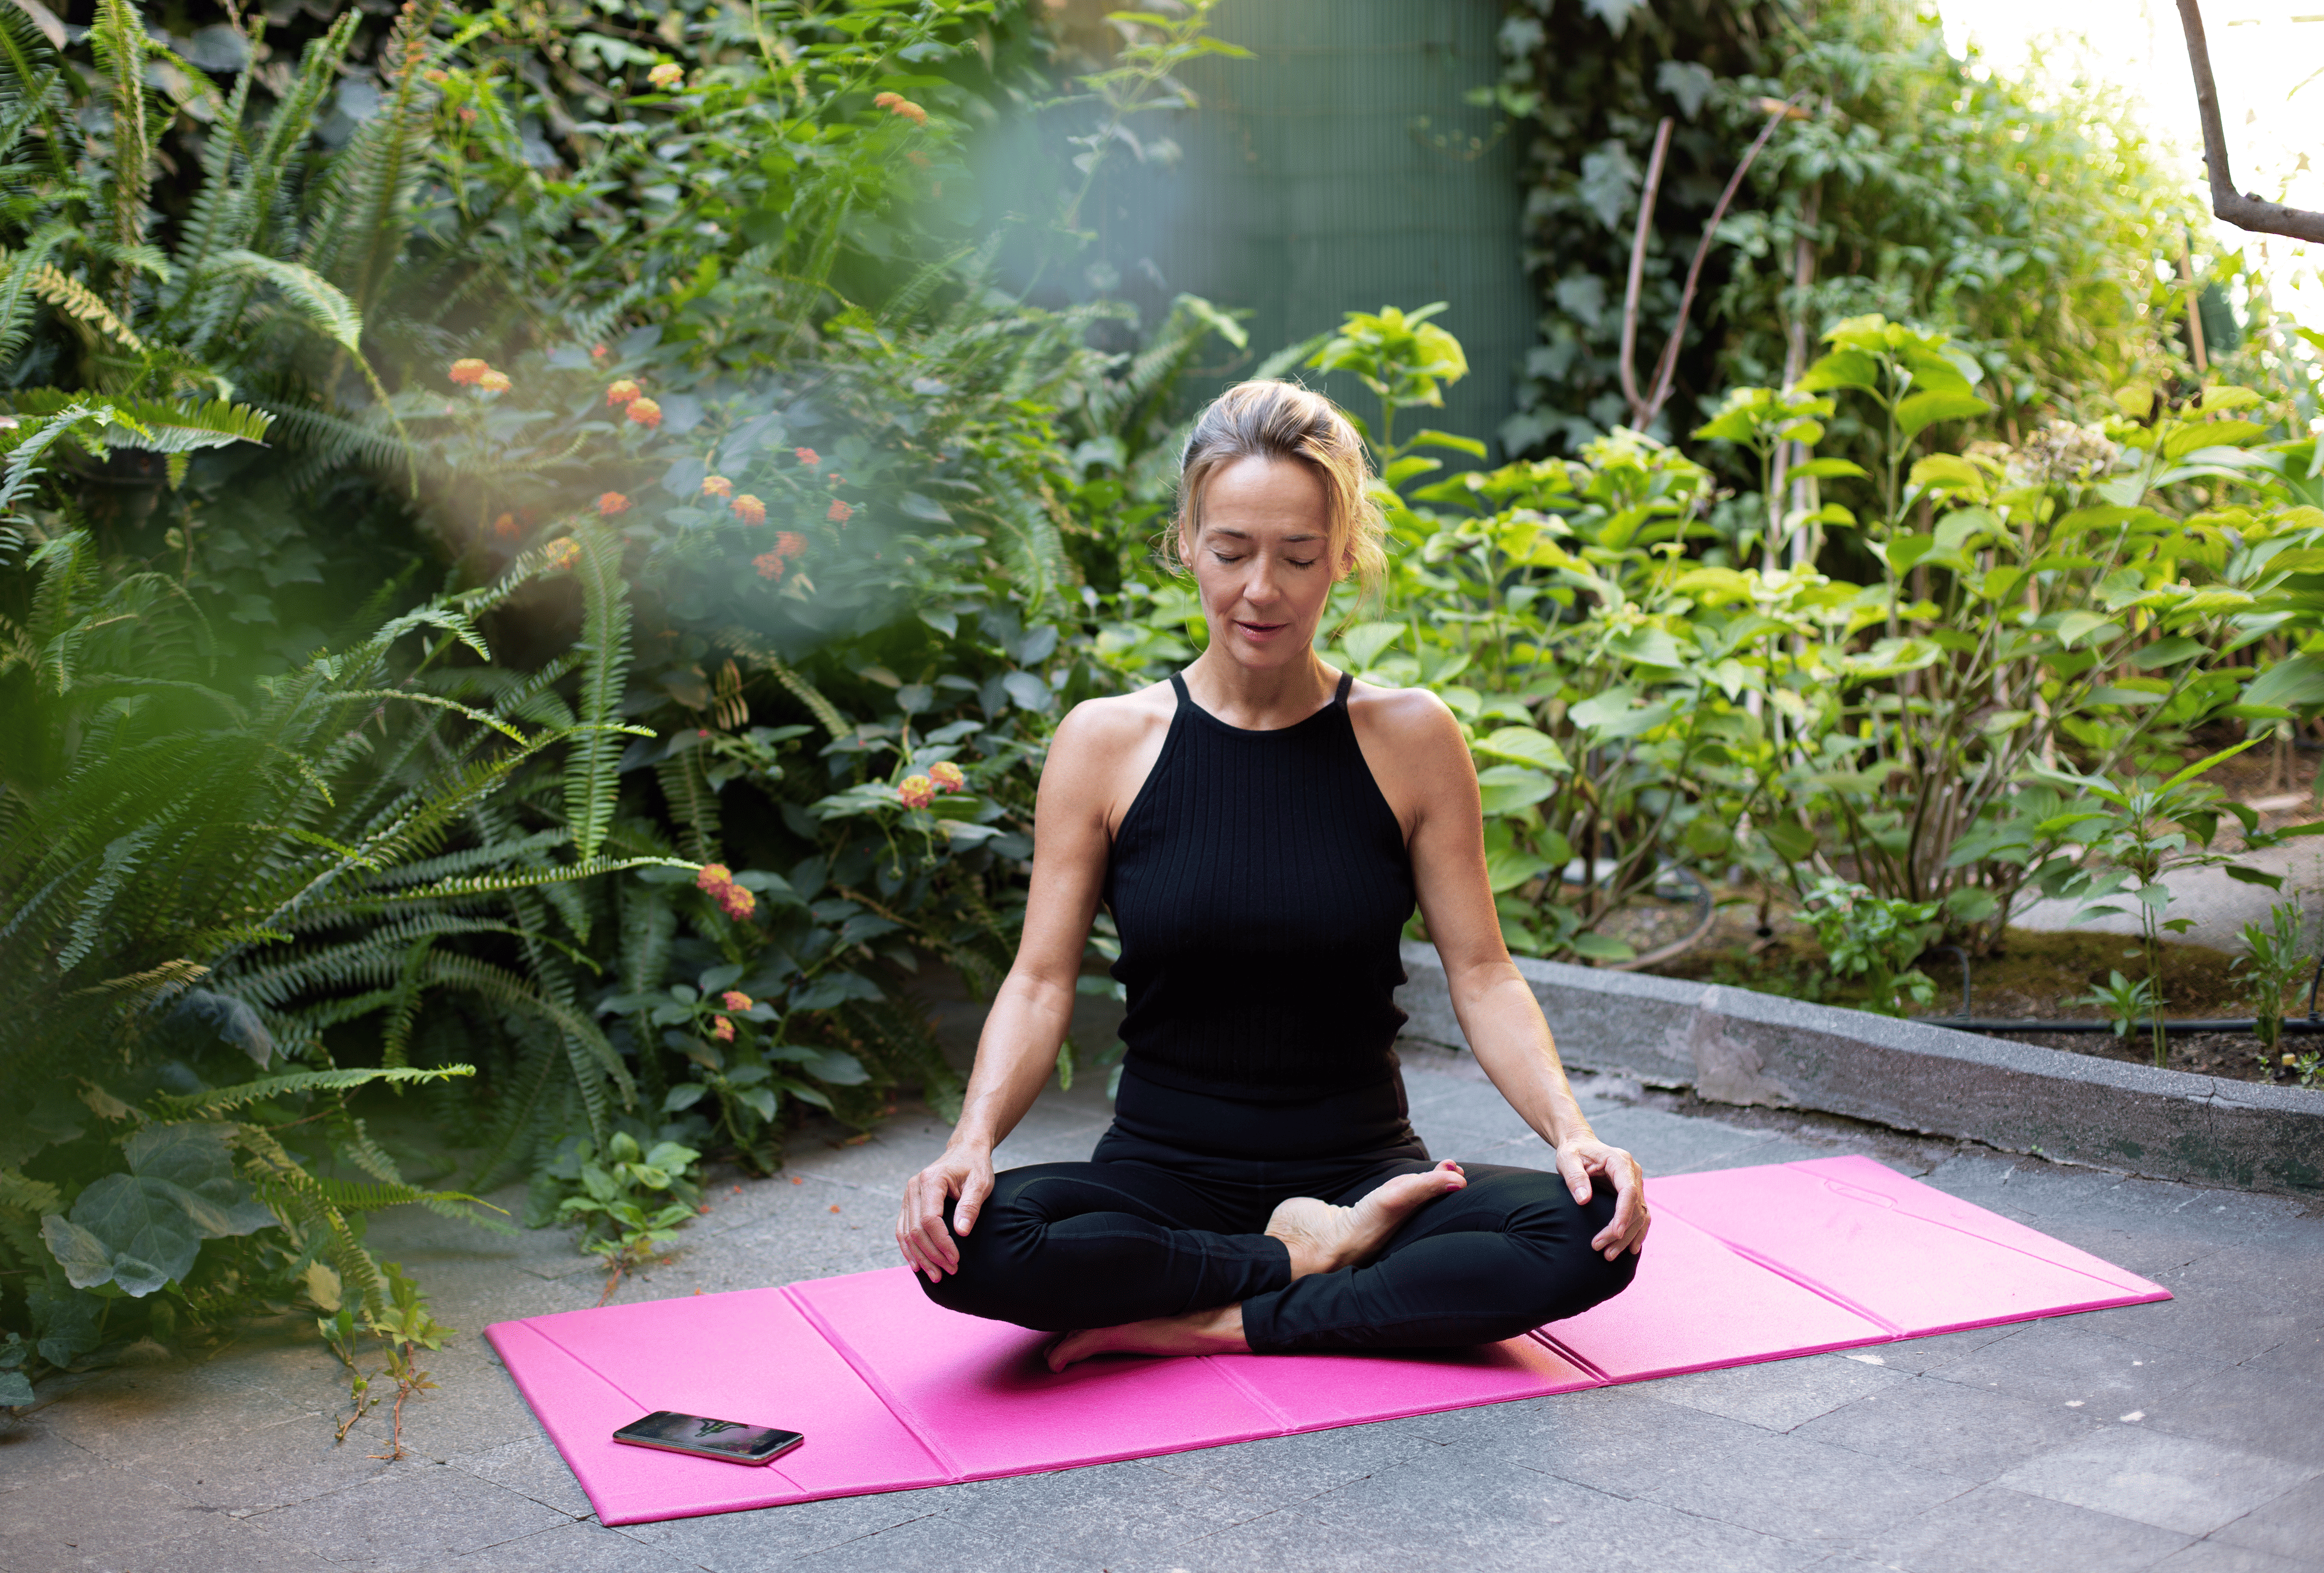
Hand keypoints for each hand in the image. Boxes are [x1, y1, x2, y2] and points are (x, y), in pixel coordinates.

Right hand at [896, 1143, 994, 1282]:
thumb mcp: (980, 1182)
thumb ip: (970, 1206)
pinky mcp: (909, 1203)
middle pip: (916, 1230)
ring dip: (920, 1257)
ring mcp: (908, 1196)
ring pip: (906, 1233)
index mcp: (931, 1180)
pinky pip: (902, 1230)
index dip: (941, 1243)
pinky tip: (917, 1265)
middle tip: (950, 1271)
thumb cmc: (974, 1166)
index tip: (955, 1258)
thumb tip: (961, 1232)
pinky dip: (909, 1249)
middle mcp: (914, 1188)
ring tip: (936, 1275)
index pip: (930, 1220)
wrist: (964, 1151)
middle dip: (932, 1255)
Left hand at [1554, 1137, 1648, 1260]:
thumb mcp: (1567, 1159)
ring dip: (1628, 1237)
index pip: (1628, 1191)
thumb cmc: (1573, 1151)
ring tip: (1609, 1255)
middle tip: (1601, 1250)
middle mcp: (1633, 1172)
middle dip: (1621, 1231)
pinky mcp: (1633, 1193)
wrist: (1580, 1145)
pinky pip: (1640, 1215)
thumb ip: (1574, 1177)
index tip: (1615, 1233)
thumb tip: (1583, 1201)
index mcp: (1619, 1161)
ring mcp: (1635, 1183)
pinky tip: (1630, 1249)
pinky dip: (1637, 1232)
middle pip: (1635, 1207)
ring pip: (1640, 1215)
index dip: (1623, 1214)